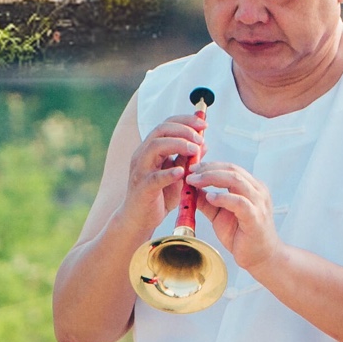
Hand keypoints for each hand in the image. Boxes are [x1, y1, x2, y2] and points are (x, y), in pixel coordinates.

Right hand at [123, 112, 205, 227]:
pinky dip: (169, 172)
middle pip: (161, 130)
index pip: (166, 125)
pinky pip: (155, 177)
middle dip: (184, 130)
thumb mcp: (177, 175)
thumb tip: (203, 143)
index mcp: (150, 149)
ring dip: (178, 145)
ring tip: (194, 150)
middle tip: (200, 137)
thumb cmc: (158, 196)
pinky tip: (182, 172)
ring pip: (155, 147)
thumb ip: (187, 159)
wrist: (139, 220)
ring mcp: (141, 170)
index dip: (185, 121)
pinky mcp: (143, 188)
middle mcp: (142, 155)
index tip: (203, 124)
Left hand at [191, 161, 281, 276]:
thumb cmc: (242, 235)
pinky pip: (239, 202)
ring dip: (212, 178)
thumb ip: (207, 202)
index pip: (230, 168)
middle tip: (190, 173)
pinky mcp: (256, 217)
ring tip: (195, 182)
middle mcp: (257, 191)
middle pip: (232, 170)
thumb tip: (190, 190)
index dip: (209, 165)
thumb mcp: (219, 215)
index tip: (191, 168)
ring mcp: (258, 203)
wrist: (260, 258)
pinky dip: (223, 197)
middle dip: (208, 169)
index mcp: (251, 187)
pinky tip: (210, 197)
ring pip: (236, 181)